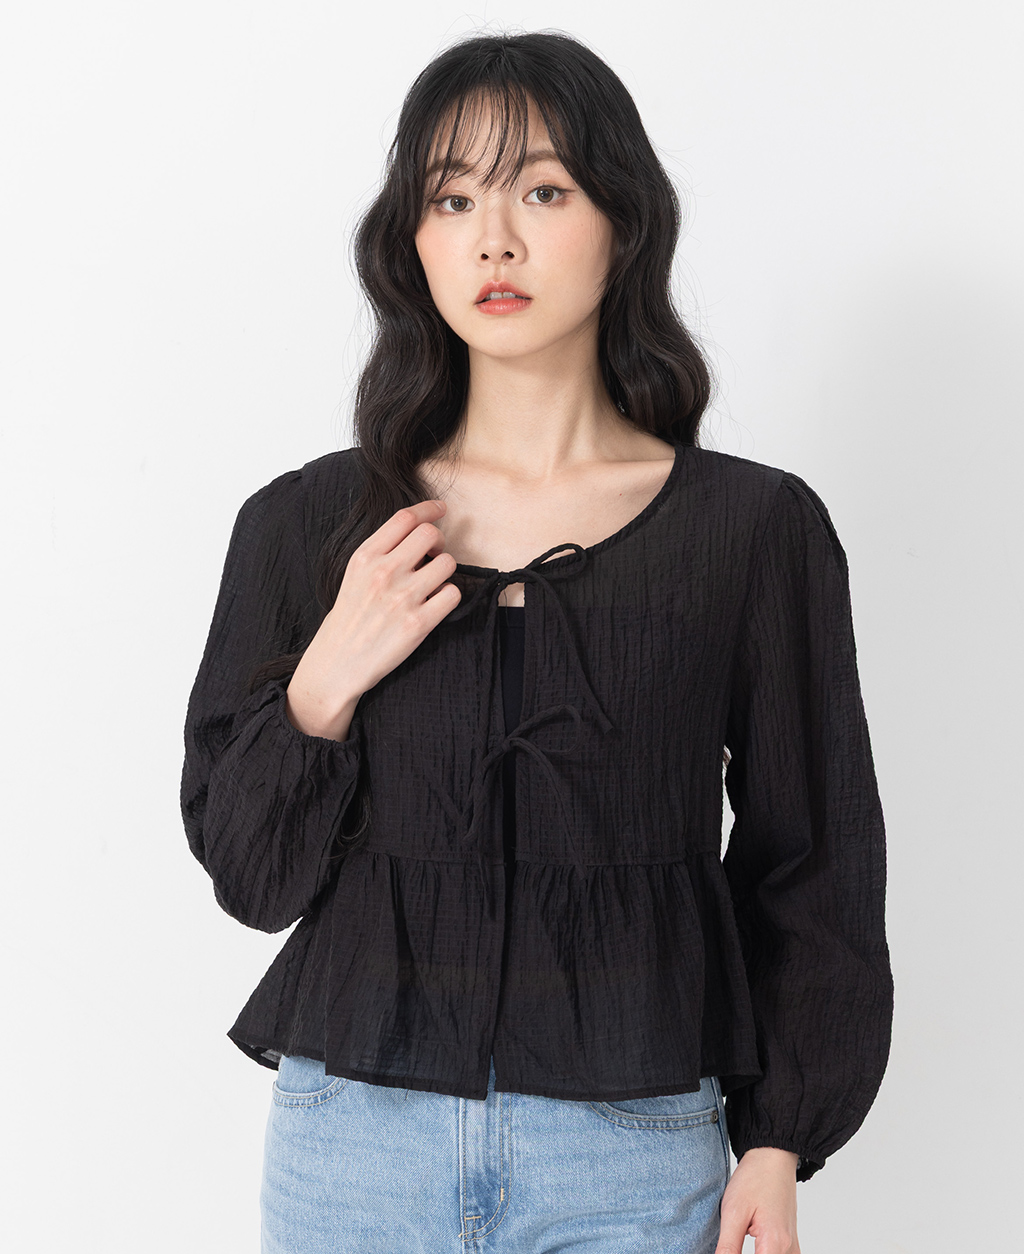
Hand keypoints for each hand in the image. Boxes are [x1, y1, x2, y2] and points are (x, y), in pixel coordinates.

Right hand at [285, 498, 460, 739]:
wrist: (337, 663)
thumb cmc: (349, 617)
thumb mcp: (354, 574)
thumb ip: (382, 551)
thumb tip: (418, 531)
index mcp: (365, 556)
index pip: (405, 517)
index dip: (429, 509)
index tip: (440, 510)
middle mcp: (384, 572)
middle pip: (430, 534)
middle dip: (438, 542)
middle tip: (433, 556)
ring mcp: (402, 598)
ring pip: (448, 562)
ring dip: (444, 571)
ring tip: (432, 583)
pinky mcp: (418, 624)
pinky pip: (452, 594)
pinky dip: (448, 597)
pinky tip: (434, 604)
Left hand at [715, 1147, 800, 1253]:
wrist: (773, 1155)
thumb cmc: (755, 1178)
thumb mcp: (733, 1212)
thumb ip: (728, 1247)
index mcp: (774, 1244)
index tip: (727, 1249)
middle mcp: (788, 1249)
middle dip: (743, 1253)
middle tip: (731, 1244)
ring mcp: (792, 1245)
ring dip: (758, 1253)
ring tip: (740, 1238)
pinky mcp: (790, 1240)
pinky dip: (765, 1253)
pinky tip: (753, 1248)